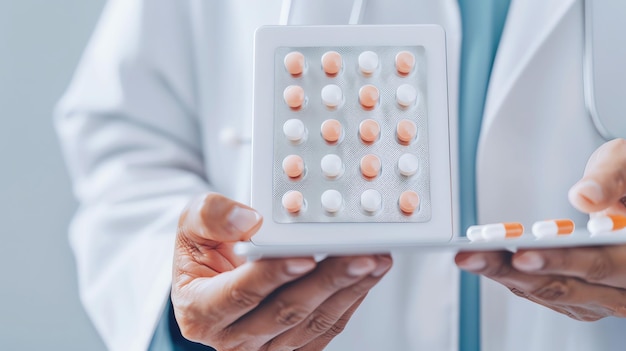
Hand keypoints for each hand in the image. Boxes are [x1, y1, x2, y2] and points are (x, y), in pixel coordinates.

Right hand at [172, 193, 392, 350]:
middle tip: (358, 254)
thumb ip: (209, 216)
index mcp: (200, 310)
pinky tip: (366, 275)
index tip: (304, 256)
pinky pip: (326, 328)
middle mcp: (232, 337)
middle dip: (327, 281)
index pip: (239, 295)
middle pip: (285, 313)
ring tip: (373, 259)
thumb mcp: (191, 225)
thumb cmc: (205, 251)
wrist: (212, 278)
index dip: (272, 276)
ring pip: (312, 323)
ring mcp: (265, 346)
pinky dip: (351, 299)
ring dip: (348, 290)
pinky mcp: (293, 346)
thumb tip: (249, 220)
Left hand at [455, 138, 625, 320]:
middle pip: (565, 287)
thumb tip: (585, 198)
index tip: (521, 254)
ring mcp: (606, 297)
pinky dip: (515, 278)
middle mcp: (625, 285)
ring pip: (552, 294)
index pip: (600, 265)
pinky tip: (487, 262)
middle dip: (513, 271)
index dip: (559, 261)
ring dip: (506, 276)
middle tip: (473, 257)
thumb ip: (611, 178)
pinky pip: (548, 293)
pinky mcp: (586, 298)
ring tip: (470, 258)